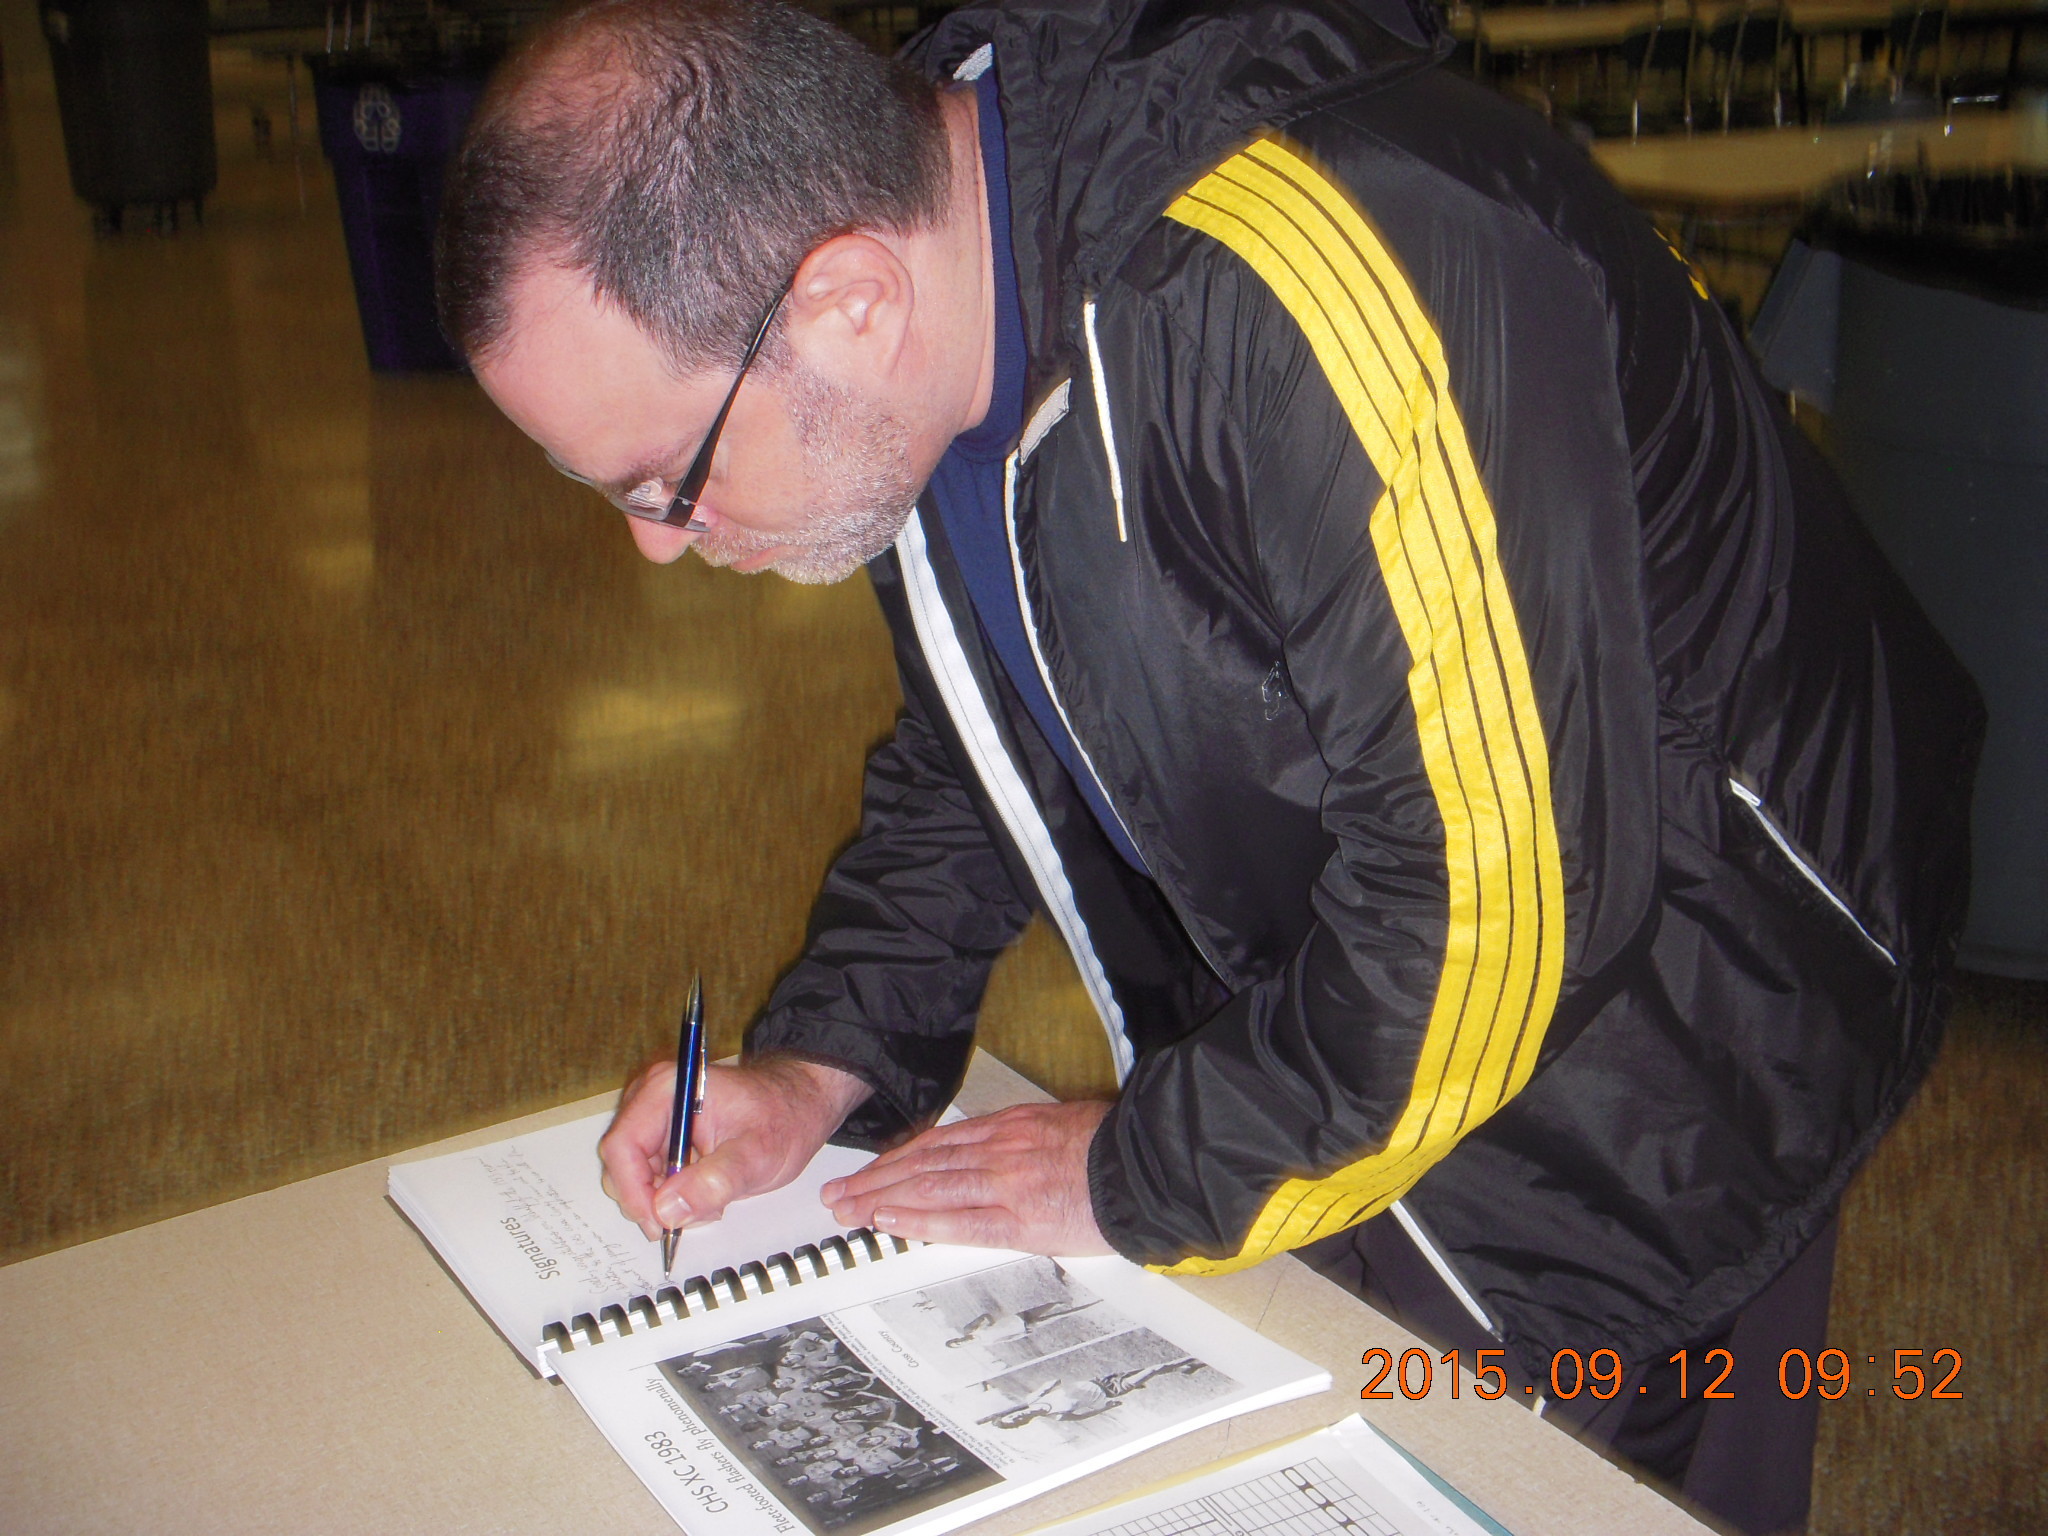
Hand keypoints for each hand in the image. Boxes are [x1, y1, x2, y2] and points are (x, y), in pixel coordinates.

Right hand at [599, 1055, 871, 1241]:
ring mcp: (656, 1115)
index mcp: (668, 1088)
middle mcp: (652, 1097)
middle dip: (651, 1198)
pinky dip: (673, 1193)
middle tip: (694, 1215)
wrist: (802, 1102)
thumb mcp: (756, 1155)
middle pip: (622, 1162)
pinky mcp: (664, 1132)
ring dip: (665, 1199)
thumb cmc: (785, 1117)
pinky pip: (650, 1172)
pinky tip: (706, 1193)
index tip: (659, 1224)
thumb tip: (666, 1211)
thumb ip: (714, 1182)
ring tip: (710, 1201)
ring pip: (634, 1172)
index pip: (622, 1146)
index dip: (633, 1191)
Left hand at [818, 1100, 1114, 1254]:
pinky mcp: (1019, 1219)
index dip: (899, 1158)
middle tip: (838, 1195)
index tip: (872, 1171)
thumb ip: (1026, 1137)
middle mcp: (999, 1149)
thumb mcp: (1064, 1123)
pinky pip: (960, 1220)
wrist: (1149, 1167)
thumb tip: (1003, 1150)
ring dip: (882, 1201)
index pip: (939, 1142)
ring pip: (929, 1189)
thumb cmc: (1116, 1147)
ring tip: (848, 1211)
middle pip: (923, 1164)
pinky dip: (920, 1221)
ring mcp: (1006, 1183)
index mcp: (1010, 1126)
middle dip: (875, 1180)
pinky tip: (890, 1223)